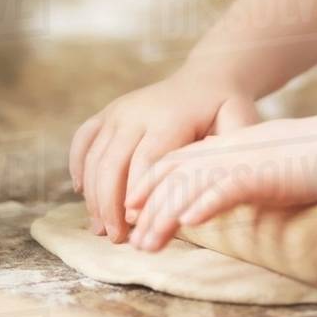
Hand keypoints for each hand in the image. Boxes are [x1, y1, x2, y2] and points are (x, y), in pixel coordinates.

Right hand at [68, 61, 260, 242]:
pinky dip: (77, 166)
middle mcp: (138, 111)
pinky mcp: (108, 112)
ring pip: (94, 155)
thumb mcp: (239, 122)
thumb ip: (231, 151)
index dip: (138, 193)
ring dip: (93, 195)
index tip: (135, 223)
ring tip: (101, 229)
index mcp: (170, 117)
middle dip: (109, 204)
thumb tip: (219, 185)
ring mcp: (119, 110)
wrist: (207, 78)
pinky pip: (83, 139)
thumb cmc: (226, 109)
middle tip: (117, 238)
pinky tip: (82, 192)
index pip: (146, 159)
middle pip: (112, 162)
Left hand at [124, 109, 316, 251]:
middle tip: (133, 241)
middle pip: (177, 173)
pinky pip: (230, 186)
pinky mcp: (268, 170)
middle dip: (149, 208)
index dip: (151, 186)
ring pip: (194, 182)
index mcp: (232, 144)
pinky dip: (207, 202)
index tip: (133, 215)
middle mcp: (232, 147)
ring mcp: (248, 157)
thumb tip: (222, 201)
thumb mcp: (269, 165)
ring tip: (148, 242)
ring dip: (166, 214)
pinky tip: (190, 220)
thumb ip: (243, 177)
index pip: (178, 161)